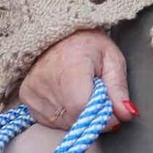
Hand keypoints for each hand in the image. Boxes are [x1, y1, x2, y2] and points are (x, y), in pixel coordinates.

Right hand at [17, 30, 135, 130]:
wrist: (57, 30)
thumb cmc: (88, 43)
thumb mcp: (111, 58)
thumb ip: (119, 88)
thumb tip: (127, 114)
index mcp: (69, 66)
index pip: (82, 107)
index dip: (101, 116)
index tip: (112, 111)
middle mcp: (45, 79)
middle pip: (74, 117)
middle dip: (92, 114)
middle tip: (97, 94)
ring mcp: (32, 90)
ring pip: (63, 122)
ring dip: (78, 114)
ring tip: (80, 90)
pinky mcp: (25, 97)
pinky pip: (50, 120)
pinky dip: (63, 114)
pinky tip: (66, 94)